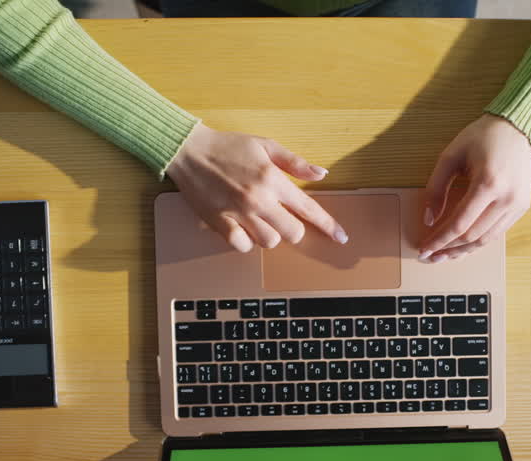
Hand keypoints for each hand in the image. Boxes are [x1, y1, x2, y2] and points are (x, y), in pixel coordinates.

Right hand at [167, 123, 347, 251]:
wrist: (189, 151)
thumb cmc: (229, 146)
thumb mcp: (265, 145)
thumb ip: (294, 163)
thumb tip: (321, 174)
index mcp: (272, 179)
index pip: (308, 208)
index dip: (328, 225)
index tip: (341, 237)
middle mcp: (258, 199)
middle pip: (292, 233)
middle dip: (293, 228)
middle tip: (282, 217)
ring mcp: (238, 214)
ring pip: (269, 241)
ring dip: (269, 233)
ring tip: (258, 218)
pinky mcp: (220, 223)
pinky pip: (242, 246)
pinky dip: (246, 241)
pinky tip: (242, 226)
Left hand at [420, 114, 530, 262]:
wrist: (518, 128)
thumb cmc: (483, 137)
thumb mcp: (450, 156)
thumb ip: (435, 188)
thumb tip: (428, 219)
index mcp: (488, 183)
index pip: (459, 224)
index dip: (439, 240)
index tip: (424, 248)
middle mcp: (507, 197)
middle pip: (472, 236)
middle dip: (448, 249)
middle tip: (429, 255)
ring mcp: (517, 204)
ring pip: (486, 240)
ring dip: (462, 251)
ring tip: (443, 255)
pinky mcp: (521, 207)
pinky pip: (497, 233)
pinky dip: (478, 242)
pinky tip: (462, 246)